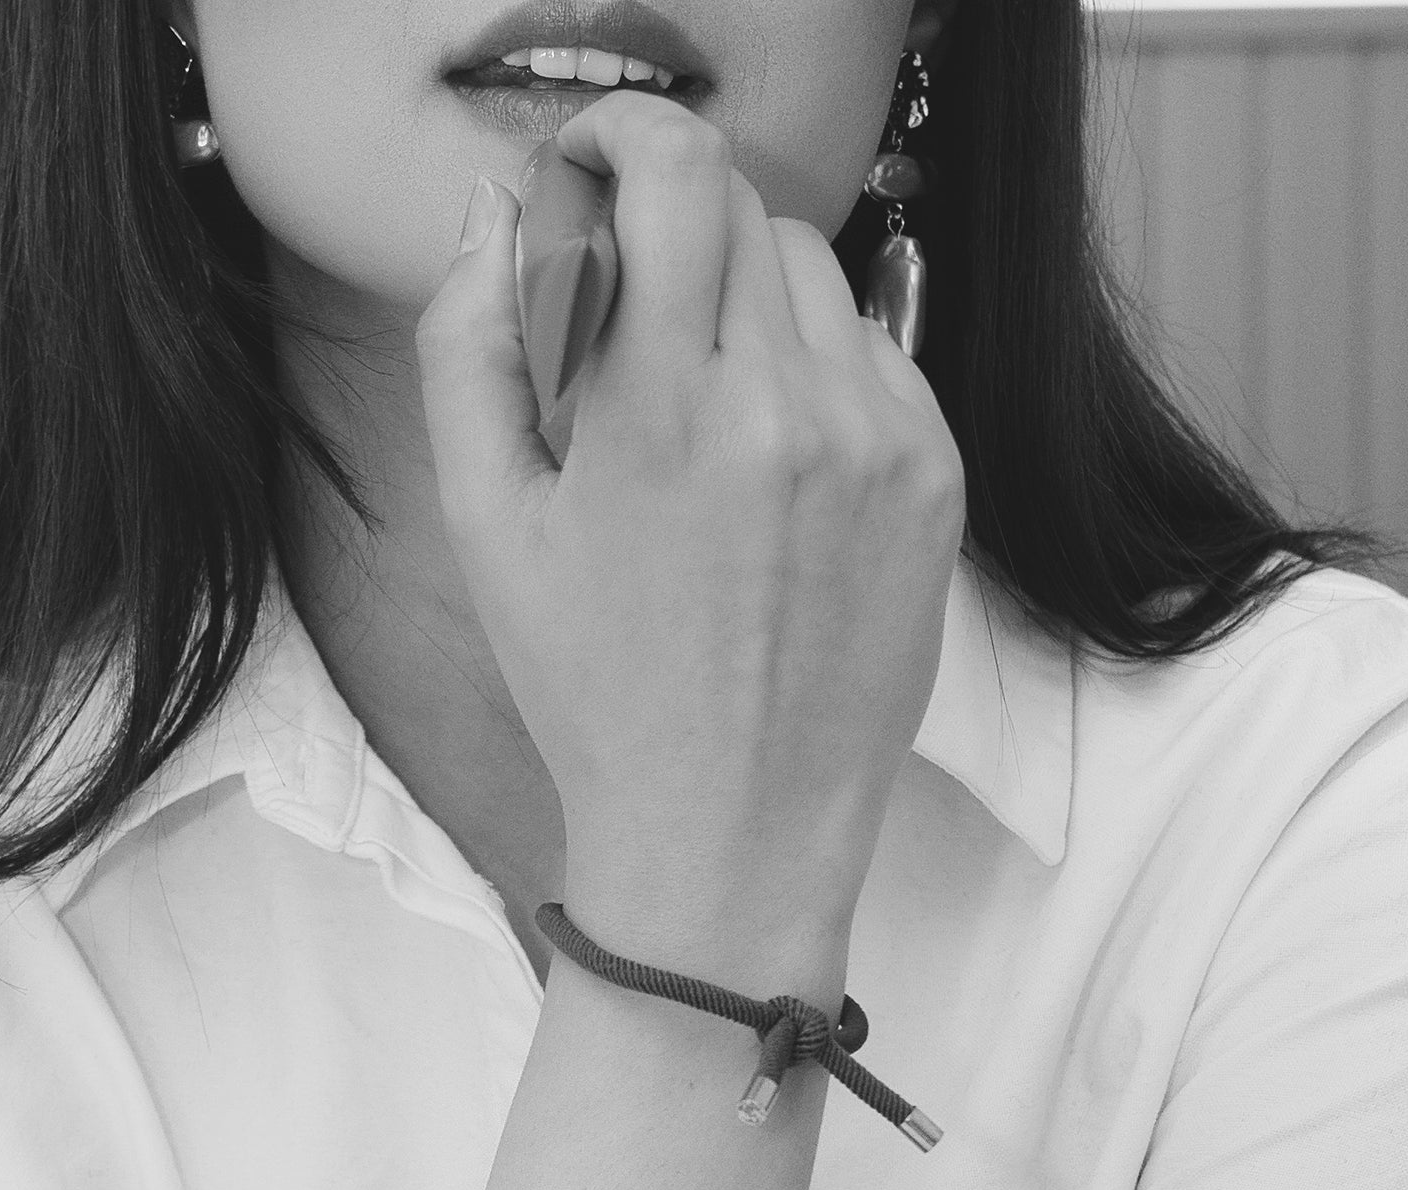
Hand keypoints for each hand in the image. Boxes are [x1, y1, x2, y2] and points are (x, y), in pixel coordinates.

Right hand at [417, 94, 965, 959]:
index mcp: (661, 417)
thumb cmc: (597, 698)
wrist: (730, 839)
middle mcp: (784, 410)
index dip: (629, 133)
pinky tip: (771, 472)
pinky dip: (817, 377)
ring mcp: (877, 441)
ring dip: (749, 302)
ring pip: (814, 274)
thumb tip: (492, 209)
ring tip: (702, 412)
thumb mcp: (490, 533)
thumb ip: (471, 347)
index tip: (596, 157)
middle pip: (742, 211)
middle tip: (632, 311)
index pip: (677, 172)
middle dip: (676, 229)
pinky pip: (875, 355)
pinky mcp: (936, 475)